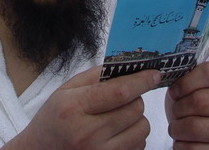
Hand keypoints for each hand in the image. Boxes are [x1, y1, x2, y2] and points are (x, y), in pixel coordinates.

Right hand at [6, 66, 161, 149]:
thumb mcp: (66, 90)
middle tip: (124, 96)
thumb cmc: (53, 118)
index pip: (120, 91)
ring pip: (141, 128)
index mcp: (75, 107)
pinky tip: (117, 132)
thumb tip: (125, 65)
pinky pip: (139, 146)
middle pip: (135, 109)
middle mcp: (88, 134)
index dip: (141, 80)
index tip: (155, 74)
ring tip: (119, 115)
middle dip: (136, 97)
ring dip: (137, 118)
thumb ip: (95, 76)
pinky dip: (134, 135)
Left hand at [165, 62, 208, 148]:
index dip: (185, 82)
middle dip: (178, 108)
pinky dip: (181, 145)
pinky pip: (195, 148)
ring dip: (177, 129)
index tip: (175, 91)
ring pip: (195, 127)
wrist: (205, 136)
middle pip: (200, 101)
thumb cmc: (193, 106)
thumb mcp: (191, 87)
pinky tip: (182, 141)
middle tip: (175, 112)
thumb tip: (161, 76)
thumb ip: (184, 78)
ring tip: (176, 127)